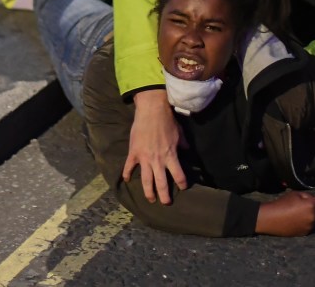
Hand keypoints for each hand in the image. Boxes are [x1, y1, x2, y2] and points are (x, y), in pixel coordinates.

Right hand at [122, 89, 187, 203]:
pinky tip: (126, 180)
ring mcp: (145, 158)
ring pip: (146, 180)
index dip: (182, 184)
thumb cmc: (167, 121)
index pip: (179, 175)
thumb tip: (188, 150)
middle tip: (165, 203)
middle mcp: (158, 160)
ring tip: (150, 199)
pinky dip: (127, 174)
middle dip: (164, 196)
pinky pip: (129, 167)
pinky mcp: (134, 153)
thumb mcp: (179, 133)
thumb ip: (183, 144)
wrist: (152, 111)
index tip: (183, 188)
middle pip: (162, 183)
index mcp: (171, 156)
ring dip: (148, 191)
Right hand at [255, 191, 314, 236]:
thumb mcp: (296, 194)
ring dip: (313, 215)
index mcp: (312, 206)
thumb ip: (308, 196)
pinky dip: (308, 222)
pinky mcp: (305, 233)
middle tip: (307, 205)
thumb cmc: (282, 204)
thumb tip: (314, 199)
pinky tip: (297, 220)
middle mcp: (314, 218)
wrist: (270, 219)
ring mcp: (310, 227)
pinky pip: (311, 225)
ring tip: (301, 213)